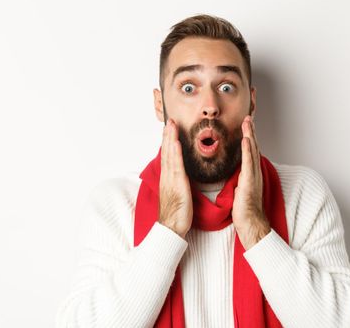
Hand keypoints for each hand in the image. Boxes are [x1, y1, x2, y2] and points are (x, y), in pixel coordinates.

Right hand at [158, 119, 192, 237]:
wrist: (171, 228)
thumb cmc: (176, 214)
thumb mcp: (178, 194)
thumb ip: (179, 183)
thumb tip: (182, 176)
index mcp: (168, 178)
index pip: (168, 156)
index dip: (168, 142)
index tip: (170, 129)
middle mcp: (167, 177)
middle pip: (167, 152)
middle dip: (168, 136)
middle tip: (169, 121)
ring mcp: (170, 180)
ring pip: (170, 156)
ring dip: (170, 139)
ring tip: (171, 126)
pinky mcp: (176, 185)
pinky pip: (176, 166)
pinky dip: (175, 154)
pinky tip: (176, 144)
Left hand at [232, 115, 270, 249]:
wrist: (250, 222)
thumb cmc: (244, 208)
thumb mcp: (240, 188)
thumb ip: (240, 177)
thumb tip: (236, 171)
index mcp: (250, 173)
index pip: (249, 151)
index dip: (248, 136)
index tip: (245, 124)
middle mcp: (254, 171)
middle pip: (253, 147)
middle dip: (251, 131)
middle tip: (248, 117)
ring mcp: (253, 176)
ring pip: (252, 151)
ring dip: (250, 135)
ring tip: (248, 122)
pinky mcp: (250, 181)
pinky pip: (249, 163)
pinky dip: (248, 150)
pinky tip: (246, 140)